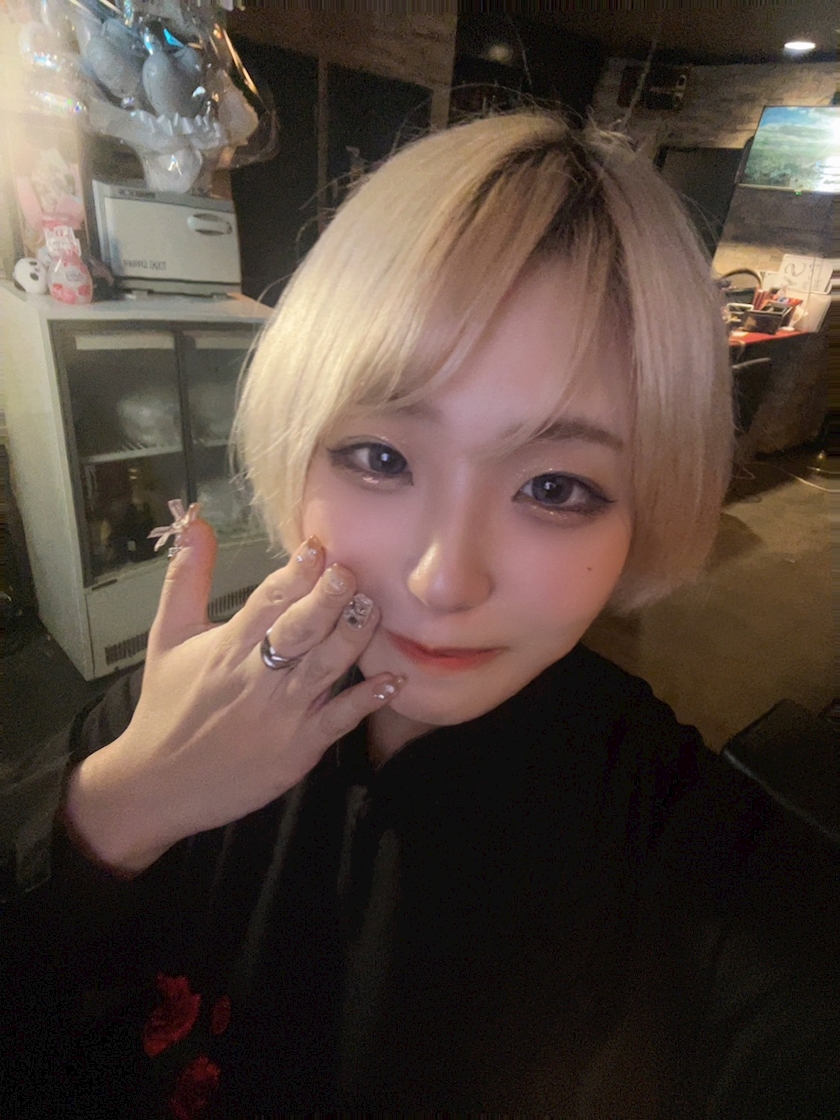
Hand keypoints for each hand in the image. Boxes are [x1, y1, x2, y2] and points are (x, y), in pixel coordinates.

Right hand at [63, 516, 401, 873]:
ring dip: (354, 635)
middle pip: (301, 629)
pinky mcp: (299, 747)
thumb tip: (196, 522)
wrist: (158, 784)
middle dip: (329, 598)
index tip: (318, 547)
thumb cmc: (166, 704)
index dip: (296, 572)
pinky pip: (340, 718)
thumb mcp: (166, 635)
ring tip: (375, 607)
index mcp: (228, 646)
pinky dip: (367, 698)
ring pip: (326, 667)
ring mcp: (282, 713)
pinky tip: (394, 678)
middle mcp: (257, 676)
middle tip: (351, 571)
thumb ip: (186, 576)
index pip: (268, 600)